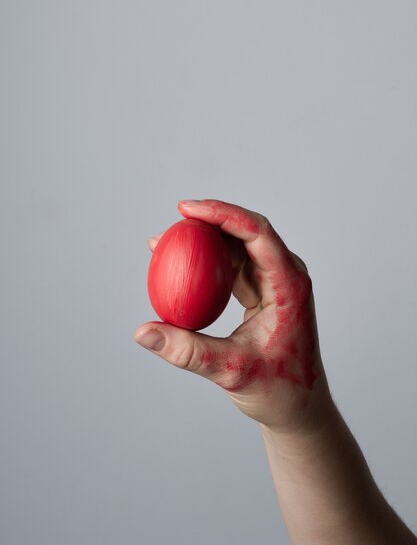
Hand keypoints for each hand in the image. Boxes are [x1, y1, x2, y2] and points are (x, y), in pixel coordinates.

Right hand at [135, 199, 332, 433]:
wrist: (299, 409)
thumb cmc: (278, 391)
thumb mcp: (231, 371)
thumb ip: (187, 352)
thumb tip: (143, 333)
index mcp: (289, 284)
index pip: (257, 233)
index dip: (222, 214)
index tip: (188, 209)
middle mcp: (285, 275)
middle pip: (247, 232)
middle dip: (210, 221)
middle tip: (174, 220)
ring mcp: (274, 282)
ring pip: (238, 247)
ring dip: (206, 240)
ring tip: (168, 242)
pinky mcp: (263, 292)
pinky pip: (233, 267)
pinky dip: (208, 264)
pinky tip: (182, 268)